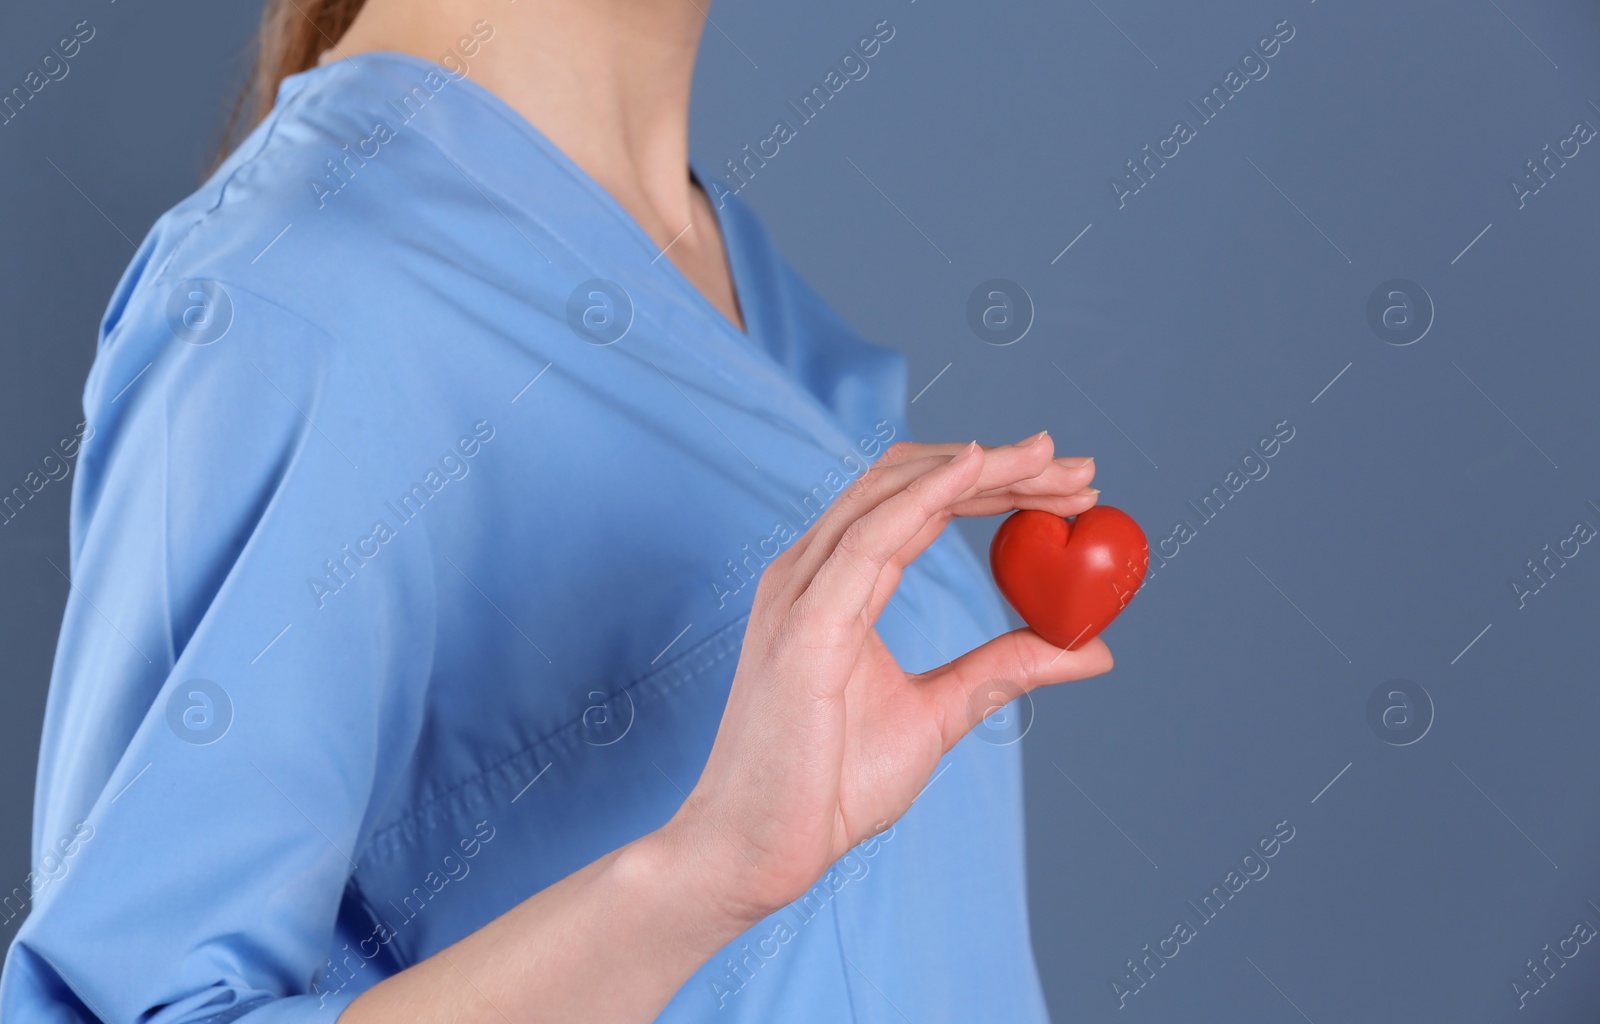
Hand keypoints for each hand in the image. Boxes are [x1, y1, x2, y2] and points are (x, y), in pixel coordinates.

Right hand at [659, 432, 1113, 927]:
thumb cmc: (828, 786)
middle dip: (999, 465)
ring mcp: (802, 590)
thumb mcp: (939, 712)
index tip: (1068, 489)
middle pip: (910, 482)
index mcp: (836, 585)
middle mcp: (812, 571)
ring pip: (892, 491)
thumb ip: (1005, 669)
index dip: (994, 484)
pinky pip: (870, 537)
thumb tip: (1093, 648)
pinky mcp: (804, 621)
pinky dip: (926, 494)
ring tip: (1049, 461)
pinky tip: (975, 470)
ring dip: (977, 467)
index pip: (920, 505)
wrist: (758, 848)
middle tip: (1081, 470)